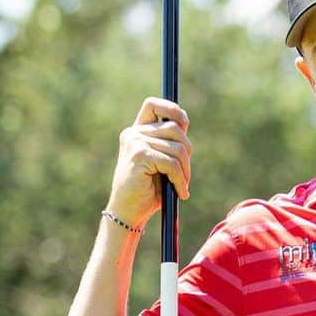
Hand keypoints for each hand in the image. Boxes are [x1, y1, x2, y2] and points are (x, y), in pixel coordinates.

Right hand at [106, 98, 191, 226]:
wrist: (129, 212)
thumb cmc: (148, 189)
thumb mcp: (161, 160)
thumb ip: (168, 141)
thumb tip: (184, 121)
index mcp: (137, 132)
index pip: (153, 104)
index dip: (172, 109)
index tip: (185, 123)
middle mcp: (133, 134)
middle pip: (175, 129)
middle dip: (187, 153)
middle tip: (185, 174)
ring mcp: (135, 143)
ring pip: (177, 148)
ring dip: (185, 170)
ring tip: (181, 186)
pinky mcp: (139, 156)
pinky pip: (172, 164)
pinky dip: (181, 180)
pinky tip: (181, 193)